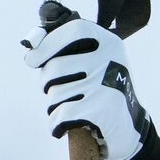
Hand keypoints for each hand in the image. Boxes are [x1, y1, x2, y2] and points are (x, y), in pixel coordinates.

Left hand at [22, 17, 153, 159]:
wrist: (129, 128)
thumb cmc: (101, 90)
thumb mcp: (94, 62)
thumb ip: (65, 48)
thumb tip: (30, 42)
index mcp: (109, 43)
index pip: (73, 31)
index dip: (47, 44)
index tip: (32, 60)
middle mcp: (109, 60)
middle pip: (54, 68)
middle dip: (46, 84)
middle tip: (58, 92)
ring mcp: (105, 85)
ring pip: (55, 94)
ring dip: (53, 107)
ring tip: (70, 109)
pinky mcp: (100, 110)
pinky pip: (60, 115)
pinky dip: (55, 125)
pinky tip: (61, 128)